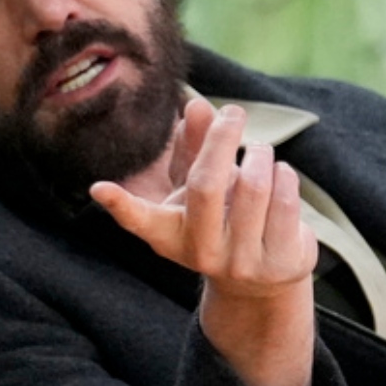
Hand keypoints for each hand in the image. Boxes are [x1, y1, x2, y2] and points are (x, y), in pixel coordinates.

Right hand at [91, 99, 317, 385]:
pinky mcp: (282, 263)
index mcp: (171, 235)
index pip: (141, 221)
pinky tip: (279, 177)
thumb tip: (196, 106)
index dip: (120, 204)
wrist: (261, 279)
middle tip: (233, 113)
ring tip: (260, 153)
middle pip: (207, 185)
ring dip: (261, 155)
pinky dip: (284, 175)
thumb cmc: (222, 217)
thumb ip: (196, 145)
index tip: (99, 188)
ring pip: (254, 186)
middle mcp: (203, 253)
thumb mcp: (201, 185)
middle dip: (222, 139)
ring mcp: (243, 262)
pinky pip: (286, 200)